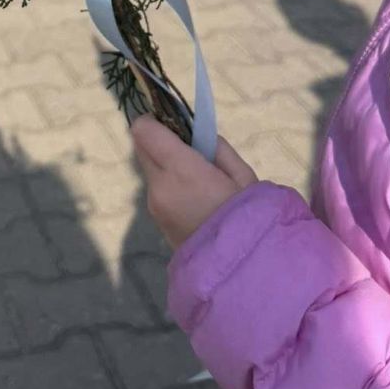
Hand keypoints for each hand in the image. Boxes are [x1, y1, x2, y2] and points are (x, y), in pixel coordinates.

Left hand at [132, 116, 256, 249]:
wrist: (241, 269)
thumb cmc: (247, 215)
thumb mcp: (242, 175)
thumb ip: (216, 147)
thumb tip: (196, 134)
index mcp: (180, 170)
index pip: (144, 131)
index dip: (154, 120)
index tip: (173, 121)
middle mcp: (159, 186)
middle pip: (141, 147)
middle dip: (159, 140)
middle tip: (189, 147)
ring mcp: (155, 206)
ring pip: (150, 170)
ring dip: (165, 164)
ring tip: (198, 177)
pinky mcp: (157, 221)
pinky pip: (157, 191)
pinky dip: (169, 185)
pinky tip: (195, 198)